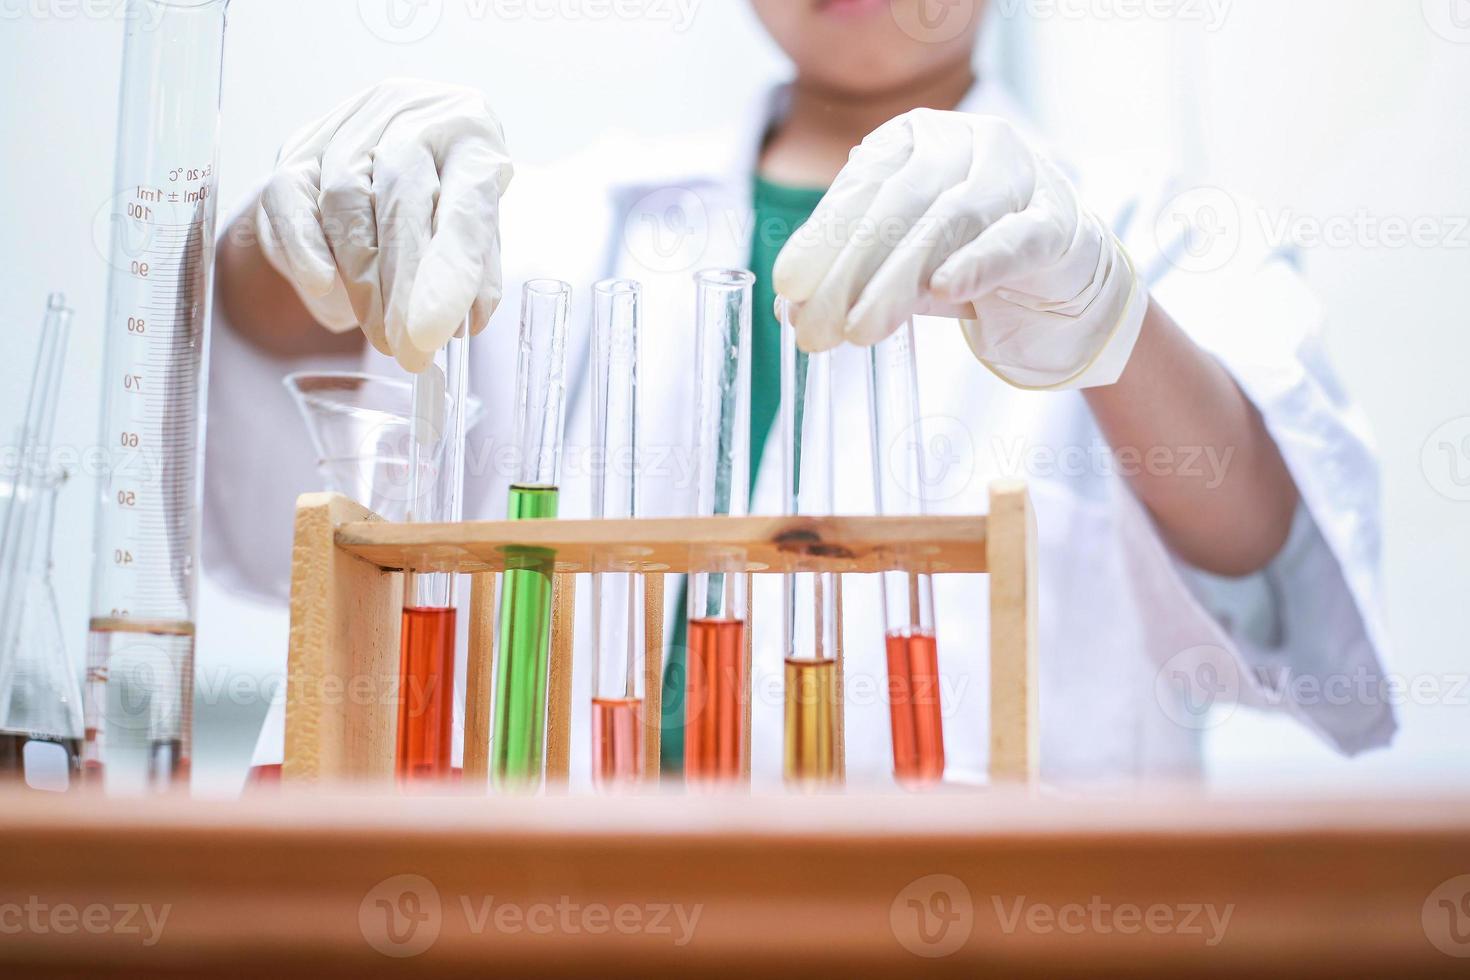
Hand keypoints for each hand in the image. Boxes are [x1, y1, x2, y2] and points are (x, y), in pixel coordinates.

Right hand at [256, 78, 512, 372]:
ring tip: (380, 334)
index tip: (436, 330)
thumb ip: (474, 273)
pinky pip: (288, 194)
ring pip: (344, 198)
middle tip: (406, 347)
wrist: (392, 159)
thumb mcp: (477, 235)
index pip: (467, 199)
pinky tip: (322, 287)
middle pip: (401, 197)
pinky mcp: (300, 145)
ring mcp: (352, 123)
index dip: (451, 269)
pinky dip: (303, 247)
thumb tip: (463, 321)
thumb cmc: (446, 204)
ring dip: (360, 279)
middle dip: (401, 286)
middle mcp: (412, 112)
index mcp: (472, 133)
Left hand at [773, 110, 1146, 389]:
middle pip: (901, 200)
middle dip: (851, 267)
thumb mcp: (899, 264)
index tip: (788, 288)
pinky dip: (977, 262)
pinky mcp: (1057, 222)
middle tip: (816, 326)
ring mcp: (1020, 175)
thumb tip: (790, 308)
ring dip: (898, 277)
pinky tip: (944, 288)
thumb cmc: (966, 259)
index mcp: (919, 138)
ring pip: (951, 217)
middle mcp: (970, 141)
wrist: (1060, 279)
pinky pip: (1015, 239)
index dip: (823, 238)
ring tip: (860, 328)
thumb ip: (851, 275)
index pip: (863, 186)